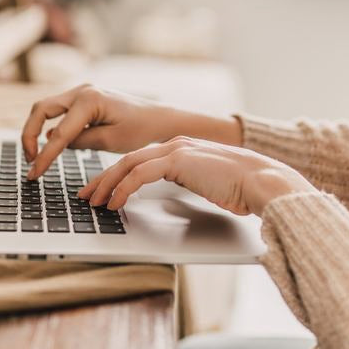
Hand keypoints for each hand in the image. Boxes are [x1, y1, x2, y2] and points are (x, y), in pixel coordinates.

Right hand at [21, 84, 241, 178]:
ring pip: (46, 109)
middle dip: (29, 135)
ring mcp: (82, 92)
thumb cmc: (142, 129)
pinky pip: (60, 112)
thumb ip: (81, 141)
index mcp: (89, 100)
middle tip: (30, 161)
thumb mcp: (111, 141)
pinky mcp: (84, 99)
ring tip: (37, 157)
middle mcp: (82, 91)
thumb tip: (56, 143)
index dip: (44, 157)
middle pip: (41, 109)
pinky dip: (51, 127)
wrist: (160, 119)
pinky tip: (53, 147)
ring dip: (37, 130)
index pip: (58, 133)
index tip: (34, 174)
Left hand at [77, 136, 314, 216]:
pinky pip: (141, 174)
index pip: (138, 160)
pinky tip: (114, 203)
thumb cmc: (242, 188)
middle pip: (127, 160)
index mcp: (181, 149)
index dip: (115, 175)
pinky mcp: (179, 160)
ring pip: (128, 165)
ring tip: (93, 203)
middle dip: (102, 179)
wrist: (263, 181)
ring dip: (106, 185)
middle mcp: (175, 145)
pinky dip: (123, 189)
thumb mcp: (207, 185)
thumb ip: (188, 185)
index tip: (100, 190)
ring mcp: (177, 150)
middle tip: (85, 196)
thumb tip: (175, 202)